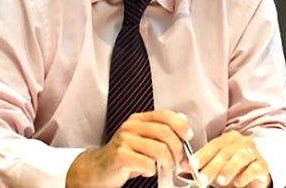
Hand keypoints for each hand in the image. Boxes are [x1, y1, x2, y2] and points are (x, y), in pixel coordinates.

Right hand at [65, 110, 192, 186]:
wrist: (98, 170)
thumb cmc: (124, 156)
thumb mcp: (143, 140)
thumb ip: (161, 130)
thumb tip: (183, 120)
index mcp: (138, 120)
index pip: (164, 114)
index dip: (180, 125)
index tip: (188, 137)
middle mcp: (131, 126)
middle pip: (165, 133)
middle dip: (177, 150)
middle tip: (177, 161)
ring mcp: (124, 140)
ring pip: (159, 149)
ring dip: (167, 163)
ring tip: (165, 169)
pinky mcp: (120, 156)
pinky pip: (147, 164)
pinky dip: (152, 171)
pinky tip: (147, 171)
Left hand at [194, 131, 270, 187]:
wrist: (255, 175)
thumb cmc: (232, 169)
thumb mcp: (215, 165)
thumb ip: (202, 163)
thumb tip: (183, 165)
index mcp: (228, 138)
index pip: (213, 145)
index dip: (202, 155)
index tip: (192, 165)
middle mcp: (242, 141)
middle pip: (225, 152)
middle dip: (212, 166)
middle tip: (202, 178)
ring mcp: (254, 152)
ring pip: (240, 157)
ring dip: (228, 169)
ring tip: (220, 181)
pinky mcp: (263, 165)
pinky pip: (255, 168)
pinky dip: (245, 175)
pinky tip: (238, 183)